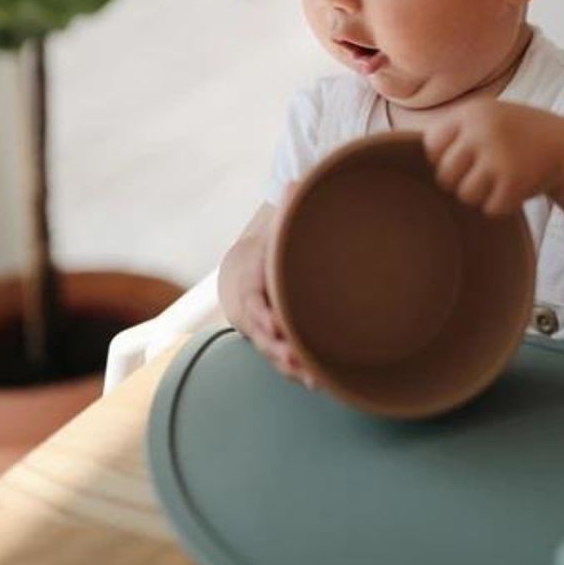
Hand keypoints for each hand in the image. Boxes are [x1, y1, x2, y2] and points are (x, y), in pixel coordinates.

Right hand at [219, 182, 315, 388]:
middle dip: (277, 347)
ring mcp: (263, 332)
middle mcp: (255, 313)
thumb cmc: (265, 254)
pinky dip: (299, 372)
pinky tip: (320, 382)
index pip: (253, 302)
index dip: (261, 315)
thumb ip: (284, 212)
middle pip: (262, 336)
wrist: (243, 277)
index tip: (274, 321)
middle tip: (295, 356)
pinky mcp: (277, 344)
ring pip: (274, 355)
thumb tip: (293, 182)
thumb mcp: (272, 234)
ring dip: (291, 366)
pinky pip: (285, 362)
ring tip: (313, 378)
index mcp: (252, 285)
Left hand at [422, 96, 563, 215]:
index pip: (432, 145)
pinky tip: (515, 190)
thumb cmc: (517, 136)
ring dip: (481, 196)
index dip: (444, 159)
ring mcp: (498, 155)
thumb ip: (454, 132)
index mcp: (471, 112)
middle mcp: (482, 130)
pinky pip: (490, 208)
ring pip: (466, 194)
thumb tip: (401, 156)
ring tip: (501, 180)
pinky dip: (502, 206)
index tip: (465, 160)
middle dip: (461, 182)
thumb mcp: (487, 118)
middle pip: (445, 175)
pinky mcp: (514, 180)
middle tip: (484, 176)